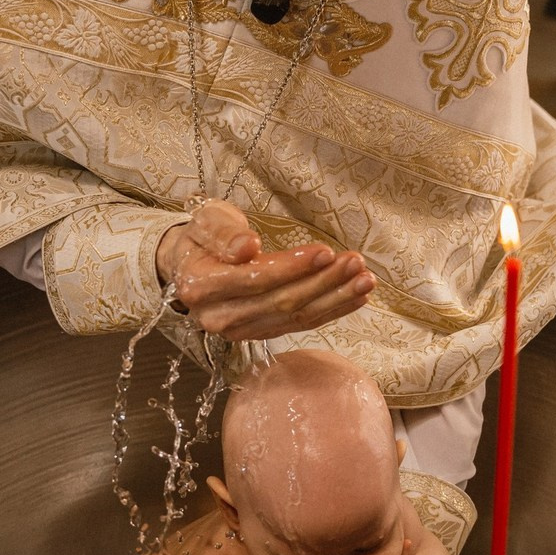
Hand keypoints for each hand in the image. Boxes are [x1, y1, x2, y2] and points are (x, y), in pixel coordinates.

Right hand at [155, 199, 374, 340]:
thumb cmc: (202, 237)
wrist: (190, 264)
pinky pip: (300, 324)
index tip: (325, 251)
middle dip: (322, 283)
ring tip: (365, 280)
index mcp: (200, 288)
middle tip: (356, 262)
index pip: (254, 280)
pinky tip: (357, 298)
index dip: (292, 268)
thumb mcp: (206, 221)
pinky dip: (331, 311)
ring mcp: (240, 331)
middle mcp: (218, 318)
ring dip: (334, 298)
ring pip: (295, 316)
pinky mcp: (260, 333)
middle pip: (280, 302)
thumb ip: (223, 233)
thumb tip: (246, 247)